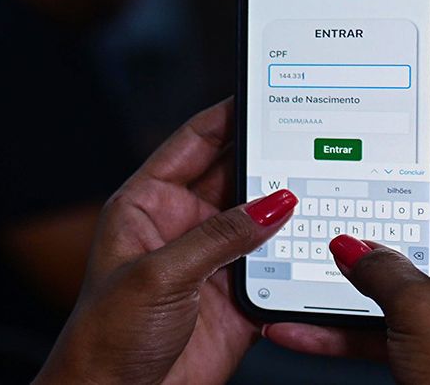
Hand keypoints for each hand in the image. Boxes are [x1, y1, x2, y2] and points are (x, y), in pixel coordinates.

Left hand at [35, 98, 296, 383]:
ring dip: (288, 207)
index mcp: (146, 202)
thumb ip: (219, 236)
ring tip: (323, 184)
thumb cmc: (106, 335)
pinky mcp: (236, 298)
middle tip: (310, 137)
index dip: (226, 116)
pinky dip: (298, 254)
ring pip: (260, 219)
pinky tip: (319, 240)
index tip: (261, 94)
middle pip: (232, 176)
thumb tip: (271, 202)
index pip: (192, 143)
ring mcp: (210, 260)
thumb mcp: (160, 274)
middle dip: (267, 158)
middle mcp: (180, 224)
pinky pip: (275, 265)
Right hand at [265, 145, 429, 383]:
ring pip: (402, 281)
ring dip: (353, 281)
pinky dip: (348, 326)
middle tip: (343, 197)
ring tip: (310, 261)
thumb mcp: (423, 310)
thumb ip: (380, 268)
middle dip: (378, 223)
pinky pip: (388, 324)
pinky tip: (304, 326)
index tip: (406, 136)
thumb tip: (352, 247)